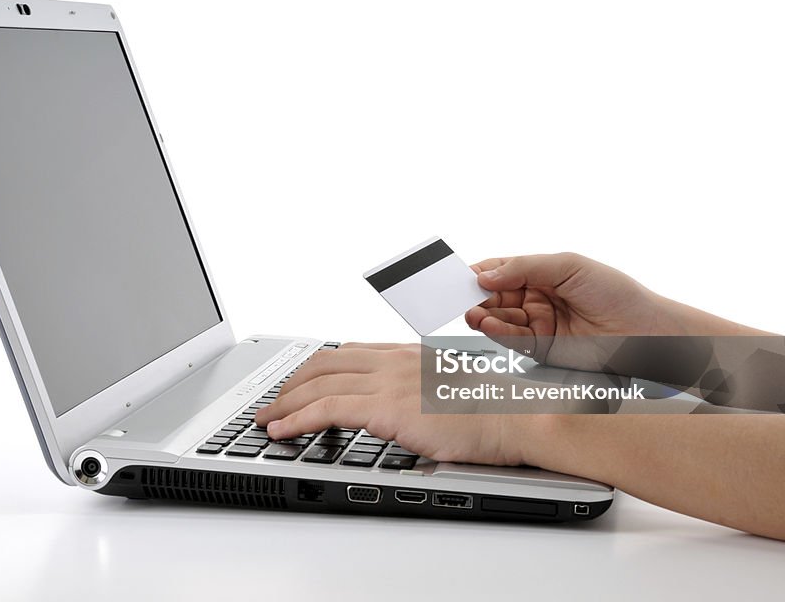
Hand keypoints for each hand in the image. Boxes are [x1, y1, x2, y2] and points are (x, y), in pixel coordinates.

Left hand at [254, 342, 536, 464]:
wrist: (518, 416)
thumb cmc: (495, 409)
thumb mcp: (448, 389)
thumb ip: (419, 391)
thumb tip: (403, 411)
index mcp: (407, 353)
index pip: (347, 352)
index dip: (314, 368)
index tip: (297, 383)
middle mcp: (394, 360)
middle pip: (324, 363)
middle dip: (290, 384)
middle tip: (272, 402)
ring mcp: (390, 381)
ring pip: (318, 385)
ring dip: (284, 404)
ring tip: (266, 420)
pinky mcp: (389, 407)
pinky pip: (328, 409)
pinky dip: (297, 419)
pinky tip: (283, 431)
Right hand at [464, 253, 673, 367]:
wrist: (644, 333)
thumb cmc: (617, 294)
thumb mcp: (569, 265)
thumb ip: (526, 268)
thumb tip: (486, 276)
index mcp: (542, 274)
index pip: (502, 271)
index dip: (481, 272)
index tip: (462, 275)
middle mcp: (536, 299)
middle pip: (495, 295)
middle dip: (477, 296)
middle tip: (462, 296)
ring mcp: (538, 324)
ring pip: (500, 318)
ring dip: (483, 315)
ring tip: (474, 313)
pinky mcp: (541, 349)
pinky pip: (512, 339)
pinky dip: (497, 332)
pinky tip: (489, 325)